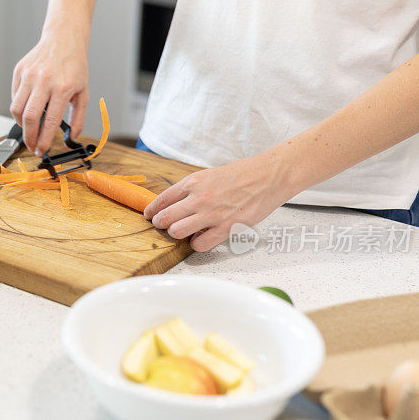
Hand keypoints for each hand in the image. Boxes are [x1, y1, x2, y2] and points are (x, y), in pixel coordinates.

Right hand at [10, 32, 88, 155]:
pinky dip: (19, 108)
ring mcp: (29, 75)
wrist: (63, 39)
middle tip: (32, 145)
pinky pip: (14, 97)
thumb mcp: (83, 93)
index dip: (44, 140)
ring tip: (30, 128)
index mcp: (62, 88)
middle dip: (29, 137)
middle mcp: (44, 81)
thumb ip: (78, 118)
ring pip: (17, 109)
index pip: (50, 122)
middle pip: (29, 118)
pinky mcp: (19, 71)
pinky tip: (28, 109)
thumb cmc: (74, 66)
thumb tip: (72, 137)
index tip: (41, 150)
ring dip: (21, 124)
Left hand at [144, 153, 296, 251]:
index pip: (161, 199)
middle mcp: (199, 198)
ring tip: (184, 231)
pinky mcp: (226, 228)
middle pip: (165, 218)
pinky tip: (201, 238)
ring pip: (177, 232)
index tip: (149, 215)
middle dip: (160, 224)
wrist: (269, 175)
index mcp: (193, 182)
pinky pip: (200, 245)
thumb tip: (176, 205)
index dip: (151, 210)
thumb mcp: (210, 175)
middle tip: (163, 226)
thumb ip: (192, 189)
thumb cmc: (242, 174)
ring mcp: (211, 214)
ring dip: (177, 234)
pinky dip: (197, 244)